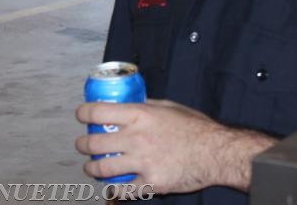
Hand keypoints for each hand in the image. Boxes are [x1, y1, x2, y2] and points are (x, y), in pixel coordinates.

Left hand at [75, 99, 275, 194]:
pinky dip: (113, 191)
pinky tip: (111, 187)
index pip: (99, 111)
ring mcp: (142, 162)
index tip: (81, 115)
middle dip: (83, 144)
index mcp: (141, 115)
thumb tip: (133, 104)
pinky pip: (122, 191)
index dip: (84, 113)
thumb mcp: (171, 107)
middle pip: (94, 142)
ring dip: (91, 168)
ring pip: (102, 168)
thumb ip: (149, 106)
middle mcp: (137, 138)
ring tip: (90, 166)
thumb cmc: (196, 127)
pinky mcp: (150, 183)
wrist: (215, 152)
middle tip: (83, 144)